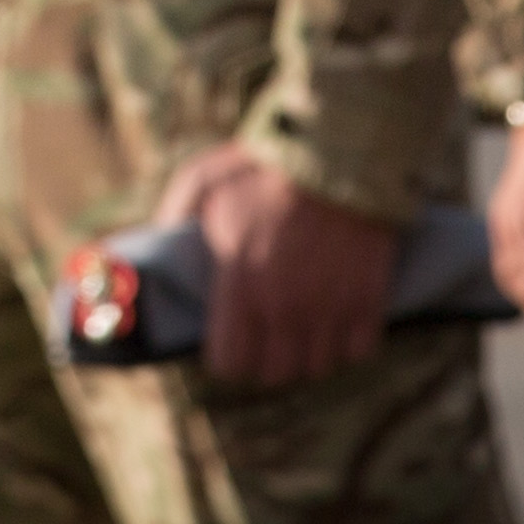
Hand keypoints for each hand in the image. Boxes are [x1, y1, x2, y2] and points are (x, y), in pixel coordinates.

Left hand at [157, 144, 397, 390]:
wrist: (334, 150)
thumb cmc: (260, 167)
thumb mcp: (201, 182)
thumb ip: (173, 218)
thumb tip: (155, 245)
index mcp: (239, 284)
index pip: (229, 362)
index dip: (226, 357)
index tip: (230, 342)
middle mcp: (283, 306)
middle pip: (275, 373)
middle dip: (267, 359)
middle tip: (267, 335)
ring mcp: (329, 306)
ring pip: (317, 366)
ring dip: (308, 352)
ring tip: (302, 327)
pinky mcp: (368, 298)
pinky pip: (358, 349)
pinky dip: (348, 340)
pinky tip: (338, 317)